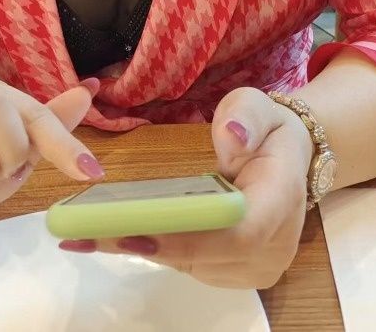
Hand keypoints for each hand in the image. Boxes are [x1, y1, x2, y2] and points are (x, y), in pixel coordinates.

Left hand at [59, 87, 313, 288]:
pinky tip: (112, 236)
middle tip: (90, 233)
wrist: (287, 158)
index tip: (139, 233)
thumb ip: (245, 115)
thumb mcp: (258, 104)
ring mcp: (255, 265)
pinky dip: (153, 251)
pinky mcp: (235, 271)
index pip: (240, 232)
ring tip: (87, 235)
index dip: (191, 237)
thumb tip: (231, 137)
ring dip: (142, 250)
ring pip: (194, 265)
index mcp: (281, 197)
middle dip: (149, 244)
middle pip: (208, 256)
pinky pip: (191, 265)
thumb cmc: (268, 129)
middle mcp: (273, 244)